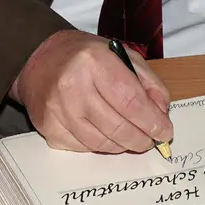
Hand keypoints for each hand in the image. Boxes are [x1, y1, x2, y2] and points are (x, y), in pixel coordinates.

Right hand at [11, 30, 172, 153]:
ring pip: (101, 144)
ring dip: (121, 145)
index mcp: (94, 62)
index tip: (164, 132)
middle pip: (117, 128)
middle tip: (149, 140)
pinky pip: (82, 148)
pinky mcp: (48, 127)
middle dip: (141, 139)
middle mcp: (73, 86)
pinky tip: (102, 133)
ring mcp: (57, 109)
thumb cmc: (85, 57)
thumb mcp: (123, 56)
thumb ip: (148, 84)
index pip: (132, 102)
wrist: (40, 59)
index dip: (153, 122)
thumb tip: (161, 116)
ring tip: (128, 136)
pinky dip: (99, 145)